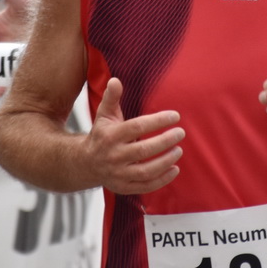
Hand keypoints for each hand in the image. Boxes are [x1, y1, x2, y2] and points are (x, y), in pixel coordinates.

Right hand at [83, 78, 183, 193]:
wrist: (85, 163)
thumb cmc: (101, 135)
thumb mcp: (103, 115)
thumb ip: (111, 97)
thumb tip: (115, 80)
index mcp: (110, 135)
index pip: (137, 127)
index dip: (158, 120)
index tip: (175, 116)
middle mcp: (113, 155)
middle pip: (144, 149)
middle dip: (166, 141)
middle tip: (181, 133)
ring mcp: (118, 173)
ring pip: (146, 170)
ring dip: (166, 161)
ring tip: (179, 150)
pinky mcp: (123, 187)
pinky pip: (145, 186)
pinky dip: (162, 180)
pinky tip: (174, 169)